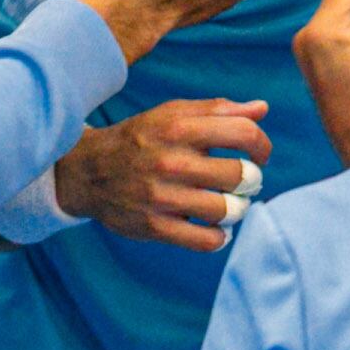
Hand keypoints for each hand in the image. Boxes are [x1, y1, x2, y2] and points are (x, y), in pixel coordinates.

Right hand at [54, 100, 273, 250]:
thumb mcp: (172, 115)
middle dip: (251, 180)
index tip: (259, 155)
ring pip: (227, 210)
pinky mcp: (154, 227)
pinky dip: (218, 237)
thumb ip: (218, 110)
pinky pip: (205, 240)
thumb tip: (262, 109)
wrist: (87, 171)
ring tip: (228, 205)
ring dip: (236, 209)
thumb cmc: (141, 139)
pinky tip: (214, 228)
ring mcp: (162, 197)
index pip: (244, 134)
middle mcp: (171, 161)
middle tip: (242, 182)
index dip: (262, 146)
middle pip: (240, 175)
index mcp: (179, 128)